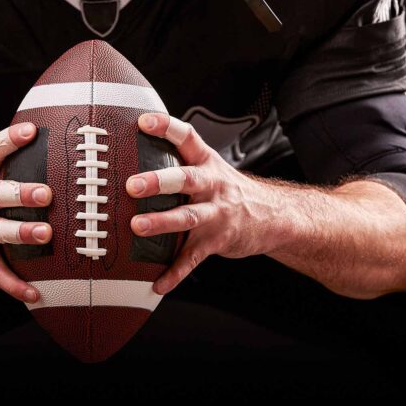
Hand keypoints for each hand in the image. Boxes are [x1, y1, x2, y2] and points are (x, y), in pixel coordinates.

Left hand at [126, 114, 272, 294]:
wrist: (272, 216)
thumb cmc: (228, 190)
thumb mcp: (211, 168)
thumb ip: (180, 161)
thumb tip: (134, 150)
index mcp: (207, 163)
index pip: (187, 137)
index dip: (166, 127)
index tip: (144, 122)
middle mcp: (212, 186)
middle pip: (186, 179)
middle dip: (159, 182)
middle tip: (133, 185)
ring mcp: (216, 214)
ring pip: (188, 217)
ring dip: (162, 222)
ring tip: (137, 227)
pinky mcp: (217, 241)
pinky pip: (193, 259)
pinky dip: (174, 273)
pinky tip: (157, 283)